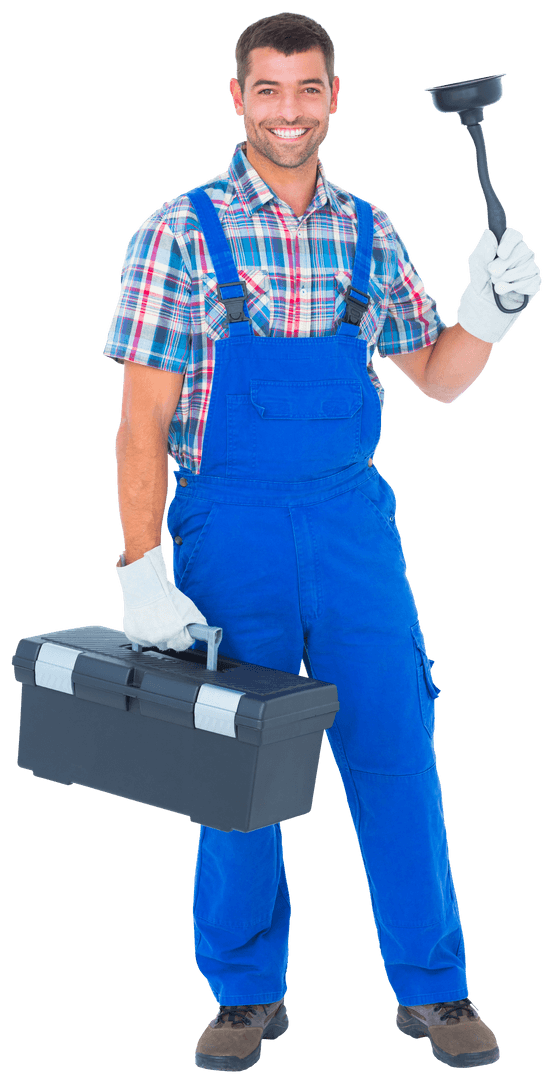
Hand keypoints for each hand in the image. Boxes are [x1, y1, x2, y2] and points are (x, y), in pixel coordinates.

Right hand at [115, 544, 206, 651]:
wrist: (144, 585)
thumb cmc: (165, 594)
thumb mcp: (189, 608)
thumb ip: (196, 622)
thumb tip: (200, 629)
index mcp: (175, 634)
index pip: (183, 644)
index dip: (185, 636)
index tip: (184, 631)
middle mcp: (159, 639)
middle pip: (168, 644)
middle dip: (171, 635)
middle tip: (168, 620)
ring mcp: (145, 638)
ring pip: (154, 641)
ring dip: (157, 633)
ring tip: (156, 617)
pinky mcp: (133, 634)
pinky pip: (141, 638)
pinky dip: (143, 630)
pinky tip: (146, 618)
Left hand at [457, 228, 541, 343]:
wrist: (486, 305)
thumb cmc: (482, 281)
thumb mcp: (477, 265)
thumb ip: (483, 249)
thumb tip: (489, 233)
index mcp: (508, 245)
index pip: (515, 236)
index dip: (509, 243)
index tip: (500, 254)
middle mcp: (521, 254)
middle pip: (522, 251)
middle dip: (504, 265)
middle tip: (492, 274)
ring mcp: (529, 267)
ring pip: (526, 267)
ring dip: (507, 279)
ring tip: (496, 286)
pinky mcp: (534, 281)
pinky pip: (530, 281)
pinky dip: (516, 288)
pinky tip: (508, 291)